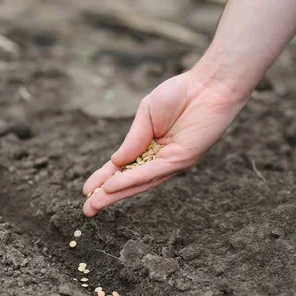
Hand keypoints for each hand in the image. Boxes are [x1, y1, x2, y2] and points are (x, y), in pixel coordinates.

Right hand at [82, 70, 244, 216]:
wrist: (208, 85)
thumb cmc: (179, 95)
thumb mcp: (146, 115)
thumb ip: (132, 140)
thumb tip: (115, 163)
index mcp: (150, 147)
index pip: (123, 167)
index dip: (104, 179)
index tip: (87, 191)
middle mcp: (160, 159)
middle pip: (130, 182)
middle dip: (107, 196)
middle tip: (87, 210)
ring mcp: (172, 162)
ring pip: (140, 182)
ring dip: (116, 194)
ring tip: (95, 203)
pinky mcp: (182, 160)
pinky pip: (152, 172)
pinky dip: (132, 180)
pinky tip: (113, 186)